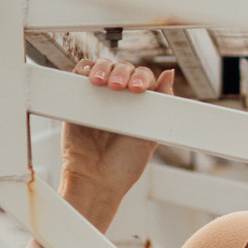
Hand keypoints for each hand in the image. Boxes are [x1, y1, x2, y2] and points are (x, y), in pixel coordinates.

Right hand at [59, 60, 173, 229]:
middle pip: (123, 69)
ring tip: (101, 82)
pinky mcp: (78, 99)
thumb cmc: (125, 163)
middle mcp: (120, 97)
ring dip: (103, 68)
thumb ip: (161, 103)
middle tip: (119, 86)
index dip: (142, 78)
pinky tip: (88, 75)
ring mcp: (98, 96)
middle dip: (122, 73)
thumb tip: (169, 74)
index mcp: (141, 104)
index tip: (138, 89)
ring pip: (102, 68)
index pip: (143, 78)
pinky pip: (79, 76)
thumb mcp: (150, 133)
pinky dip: (84, 69)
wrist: (96, 180)